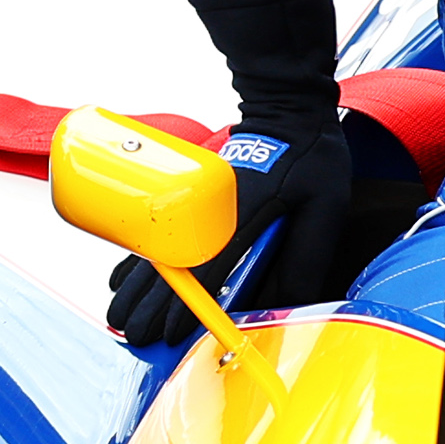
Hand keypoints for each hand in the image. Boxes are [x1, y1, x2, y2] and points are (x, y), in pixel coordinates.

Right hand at [104, 118, 353, 346]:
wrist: (286, 108)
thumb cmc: (311, 158)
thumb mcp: (325, 205)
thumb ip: (306, 255)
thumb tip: (285, 303)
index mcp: (244, 214)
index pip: (209, 267)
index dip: (188, 302)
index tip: (169, 332)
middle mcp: (212, 211)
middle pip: (172, 263)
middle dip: (150, 304)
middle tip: (133, 335)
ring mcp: (197, 201)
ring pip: (158, 249)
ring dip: (136, 285)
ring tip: (118, 315)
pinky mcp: (193, 197)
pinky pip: (158, 233)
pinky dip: (138, 258)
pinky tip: (121, 278)